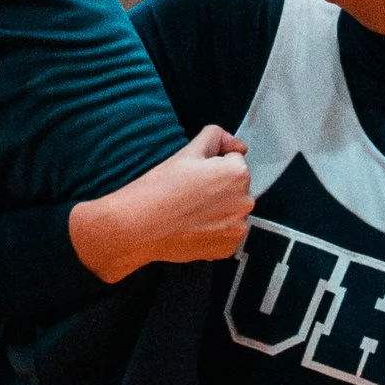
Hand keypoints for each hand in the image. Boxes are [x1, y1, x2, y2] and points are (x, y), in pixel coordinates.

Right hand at [69, 127, 252, 281]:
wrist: (139, 226)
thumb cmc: (160, 190)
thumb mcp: (187, 151)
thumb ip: (217, 136)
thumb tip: (236, 145)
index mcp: (237, 173)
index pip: (235, 160)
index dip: (213, 165)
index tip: (195, 175)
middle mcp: (244, 202)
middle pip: (236, 187)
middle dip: (219, 187)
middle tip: (191, 193)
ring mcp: (238, 228)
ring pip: (232, 210)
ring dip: (218, 209)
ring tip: (190, 210)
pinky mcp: (228, 247)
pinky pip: (227, 233)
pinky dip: (214, 230)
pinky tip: (193, 226)